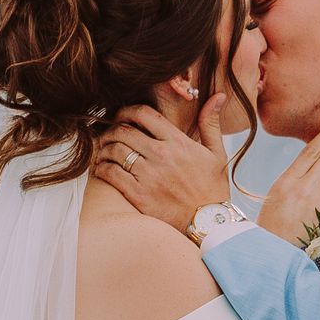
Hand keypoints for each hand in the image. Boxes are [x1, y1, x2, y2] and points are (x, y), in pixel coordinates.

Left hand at [92, 97, 231, 232]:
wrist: (209, 223)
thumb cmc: (212, 189)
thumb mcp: (217, 153)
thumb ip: (210, 123)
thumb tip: (217, 96)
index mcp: (178, 142)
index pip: (144, 114)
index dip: (127, 111)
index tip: (121, 116)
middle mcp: (162, 155)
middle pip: (124, 131)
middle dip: (111, 129)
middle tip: (107, 134)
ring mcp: (149, 176)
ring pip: (114, 151)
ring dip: (104, 148)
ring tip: (103, 151)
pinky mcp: (139, 195)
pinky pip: (111, 174)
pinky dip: (101, 168)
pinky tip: (101, 169)